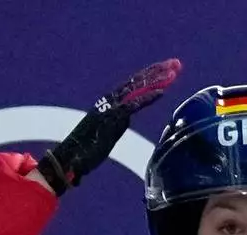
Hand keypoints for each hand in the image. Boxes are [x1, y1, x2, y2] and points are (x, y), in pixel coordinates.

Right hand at [37, 58, 182, 195]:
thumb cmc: (86, 150)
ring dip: (156, 79)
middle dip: (157, 71)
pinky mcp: (112, 119)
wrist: (70, 158)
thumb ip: (117, 123)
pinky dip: (147, 97)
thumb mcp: (108, 133)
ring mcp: (110, 108)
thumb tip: (125, 119)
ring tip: (173, 72)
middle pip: (137, 81)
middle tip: (176, 63)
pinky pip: (133, 105)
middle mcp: (110, 101)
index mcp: (109, 103)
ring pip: (137, 88)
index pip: (133, 85)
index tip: (168, 70)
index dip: (151, 76)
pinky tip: (162, 92)